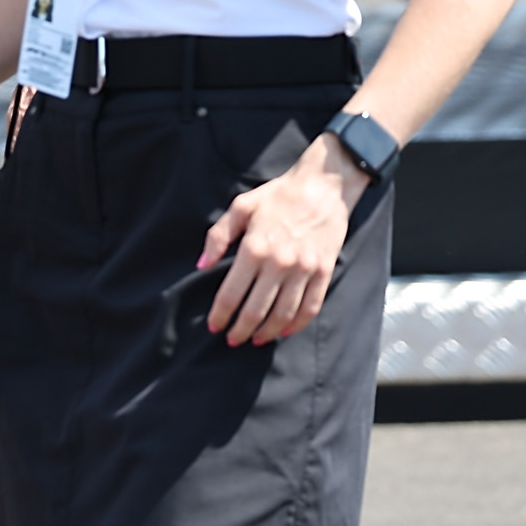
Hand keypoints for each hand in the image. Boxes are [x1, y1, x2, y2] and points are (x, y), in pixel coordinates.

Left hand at [197, 136, 368, 344]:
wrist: (323, 186)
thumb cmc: (278, 195)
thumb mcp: (241, 207)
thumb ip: (218, 236)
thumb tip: (202, 265)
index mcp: (255, 247)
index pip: (231, 294)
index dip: (221, 314)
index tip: (215, 325)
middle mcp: (279, 263)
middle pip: (255, 310)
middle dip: (240, 330)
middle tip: (232, 339)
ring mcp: (304, 270)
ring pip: (283, 315)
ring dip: (266, 333)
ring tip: (255, 339)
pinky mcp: (323, 272)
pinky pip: (310, 307)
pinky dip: (296, 325)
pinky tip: (283, 331)